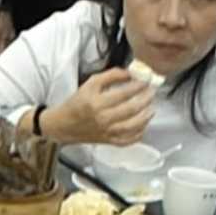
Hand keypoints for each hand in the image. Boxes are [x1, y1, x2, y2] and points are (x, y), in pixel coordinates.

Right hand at [39, 66, 156, 146]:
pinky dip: (139, 133)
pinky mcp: (109, 141)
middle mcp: (102, 118)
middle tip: (151, 92)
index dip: (138, 86)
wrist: (64, 125)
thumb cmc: (77, 103)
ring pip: (133, 126)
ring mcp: (107, 132)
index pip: (123, 93)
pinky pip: (129, 140)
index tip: (145, 80)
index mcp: (96, 103)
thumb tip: (130, 73)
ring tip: (151, 108)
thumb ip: (110, 75)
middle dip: (145, 99)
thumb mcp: (90, 84)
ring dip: (146, 116)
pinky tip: (143, 124)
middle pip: (131, 109)